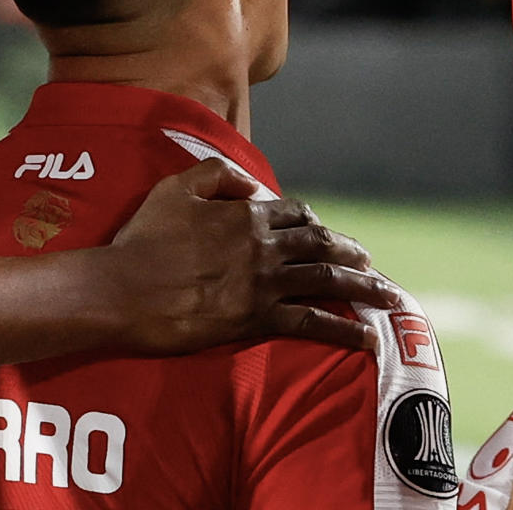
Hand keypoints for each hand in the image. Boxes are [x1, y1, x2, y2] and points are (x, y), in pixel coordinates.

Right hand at [103, 159, 399, 354]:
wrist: (123, 290)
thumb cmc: (142, 241)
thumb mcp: (175, 189)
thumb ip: (215, 175)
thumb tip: (249, 185)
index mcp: (246, 214)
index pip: (295, 214)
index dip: (315, 223)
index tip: (326, 235)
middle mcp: (263, 246)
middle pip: (321, 246)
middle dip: (352, 253)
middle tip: (372, 264)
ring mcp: (263, 283)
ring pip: (327, 280)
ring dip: (364, 288)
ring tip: (389, 296)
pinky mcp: (257, 319)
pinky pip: (312, 323)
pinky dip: (344, 330)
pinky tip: (366, 337)